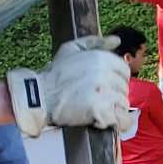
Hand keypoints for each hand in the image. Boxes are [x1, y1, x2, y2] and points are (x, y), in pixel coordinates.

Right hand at [7, 36, 130, 136]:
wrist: (38, 96)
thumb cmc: (54, 74)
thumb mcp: (71, 49)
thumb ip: (95, 42)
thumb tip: (116, 40)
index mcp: (102, 58)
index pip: (124, 72)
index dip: (115, 81)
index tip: (102, 87)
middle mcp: (106, 73)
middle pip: (124, 89)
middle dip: (113, 96)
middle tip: (94, 99)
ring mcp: (104, 92)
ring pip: (122, 105)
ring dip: (112, 110)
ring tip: (95, 109)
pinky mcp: (100, 109)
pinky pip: (120, 120)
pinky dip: (115, 123)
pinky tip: (103, 120)